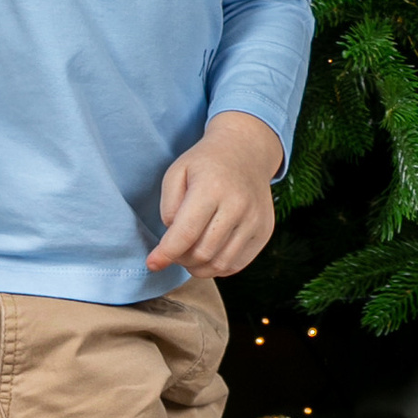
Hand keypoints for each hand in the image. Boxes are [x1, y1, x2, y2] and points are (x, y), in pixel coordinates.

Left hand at [151, 111, 281, 278]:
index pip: (186, 233)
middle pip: (202, 253)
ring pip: (220, 264)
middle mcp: (238, 205)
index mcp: (212, 188)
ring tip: (189, 253)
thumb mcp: (176, 172)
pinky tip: (209, 252)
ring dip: (198, 267)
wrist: (247, 150)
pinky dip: (217, 266)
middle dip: (180, 259)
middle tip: (174, 249)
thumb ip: (168, 207)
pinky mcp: (265, 231)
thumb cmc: (205, 163)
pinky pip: (237, 264)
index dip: (166, 254)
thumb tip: (173, 241)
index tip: (152, 264)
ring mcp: (255, 220)